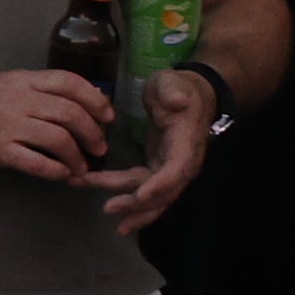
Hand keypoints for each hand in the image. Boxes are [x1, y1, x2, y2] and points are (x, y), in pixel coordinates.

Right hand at [0, 66, 115, 182]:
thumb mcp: (5, 87)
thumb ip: (37, 92)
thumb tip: (81, 102)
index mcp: (21, 80)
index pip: (68, 82)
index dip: (95, 99)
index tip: (107, 116)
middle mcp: (15, 99)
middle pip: (69, 112)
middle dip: (93, 133)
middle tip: (99, 148)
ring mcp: (5, 125)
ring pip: (58, 139)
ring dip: (77, 157)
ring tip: (81, 167)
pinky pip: (36, 162)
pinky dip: (56, 171)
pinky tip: (62, 175)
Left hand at [102, 64, 222, 231]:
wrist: (189, 95)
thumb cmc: (177, 88)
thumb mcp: (173, 83)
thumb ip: (173, 92)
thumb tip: (178, 101)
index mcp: (186, 143)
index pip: (176, 170)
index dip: (160, 185)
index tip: (139, 196)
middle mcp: (182, 163)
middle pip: (164, 192)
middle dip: (138, 203)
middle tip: (108, 208)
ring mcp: (171, 168)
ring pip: (154, 196)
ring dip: (130, 206)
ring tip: (105, 210)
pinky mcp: (159, 168)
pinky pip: (143, 188)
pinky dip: (127, 197)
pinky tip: (109, 204)